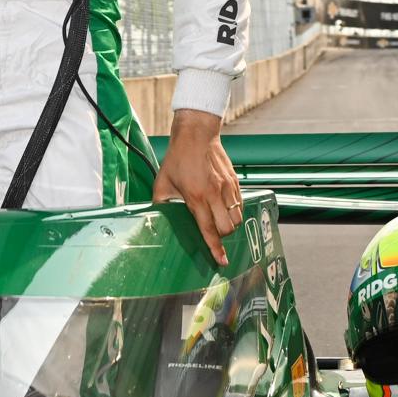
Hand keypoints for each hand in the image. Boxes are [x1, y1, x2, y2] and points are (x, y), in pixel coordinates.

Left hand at [152, 108, 242, 266]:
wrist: (196, 135)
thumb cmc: (177, 158)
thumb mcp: (162, 183)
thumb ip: (161, 204)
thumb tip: (157, 220)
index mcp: (196, 198)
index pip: (209, 230)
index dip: (216, 249)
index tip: (222, 262)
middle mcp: (215, 195)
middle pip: (227, 228)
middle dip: (222, 237)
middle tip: (212, 234)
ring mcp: (227, 188)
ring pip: (237, 218)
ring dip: (229, 225)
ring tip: (218, 221)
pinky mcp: (235, 182)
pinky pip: (240, 205)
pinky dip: (235, 211)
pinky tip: (224, 208)